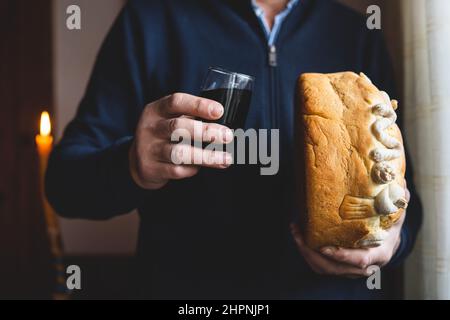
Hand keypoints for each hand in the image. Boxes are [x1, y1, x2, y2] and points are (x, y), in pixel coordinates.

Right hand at [129, 93, 233, 189]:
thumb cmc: (163, 136)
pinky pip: (177, 170)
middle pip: (179, 128)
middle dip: (207, 132)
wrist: (138, 161)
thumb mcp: (169, 119)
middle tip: (228, 136)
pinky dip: (193, 169)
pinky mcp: (152, 169)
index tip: (219, 111)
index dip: (198, 105)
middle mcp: (150, 128)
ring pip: (180, 153)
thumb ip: (191, 118)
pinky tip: (203, 167)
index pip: (176, 102)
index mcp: (156, 110)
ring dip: (207, 156)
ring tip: (226, 158)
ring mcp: (149, 149)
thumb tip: (224, 125)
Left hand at [291, 186, 409, 277]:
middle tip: (299, 234)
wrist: (387, 243)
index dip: (343, 256)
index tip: (326, 248)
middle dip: (313, 254)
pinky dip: (306, 253)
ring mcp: (348, 269)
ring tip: (295, 231)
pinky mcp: (338, 267)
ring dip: (305, 252)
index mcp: (378, 254)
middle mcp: (362, 267)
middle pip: (334, 268)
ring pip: (322, 268)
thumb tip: (399, 183)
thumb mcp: (396, 216)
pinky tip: (298, 235)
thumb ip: (396, 202)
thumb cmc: (389, 229)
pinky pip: (318, 265)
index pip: (359, 261)